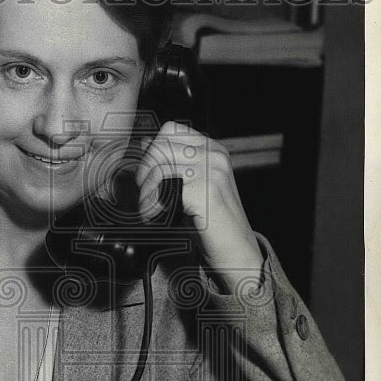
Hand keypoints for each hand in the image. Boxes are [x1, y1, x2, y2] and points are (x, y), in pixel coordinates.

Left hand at [135, 121, 263, 291]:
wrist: (236, 250)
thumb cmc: (213, 222)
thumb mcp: (190, 186)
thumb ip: (171, 163)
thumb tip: (145, 143)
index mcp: (213, 149)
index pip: (171, 129)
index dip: (152, 149)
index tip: (148, 173)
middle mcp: (214, 155)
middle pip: (161, 144)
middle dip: (145, 171)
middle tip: (146, 194)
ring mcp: (212, 170)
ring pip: (159, 164)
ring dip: (146, 191)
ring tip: (150, 209)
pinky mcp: (205, 189)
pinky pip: (164, 186)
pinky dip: (152, 205)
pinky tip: (156, 217)